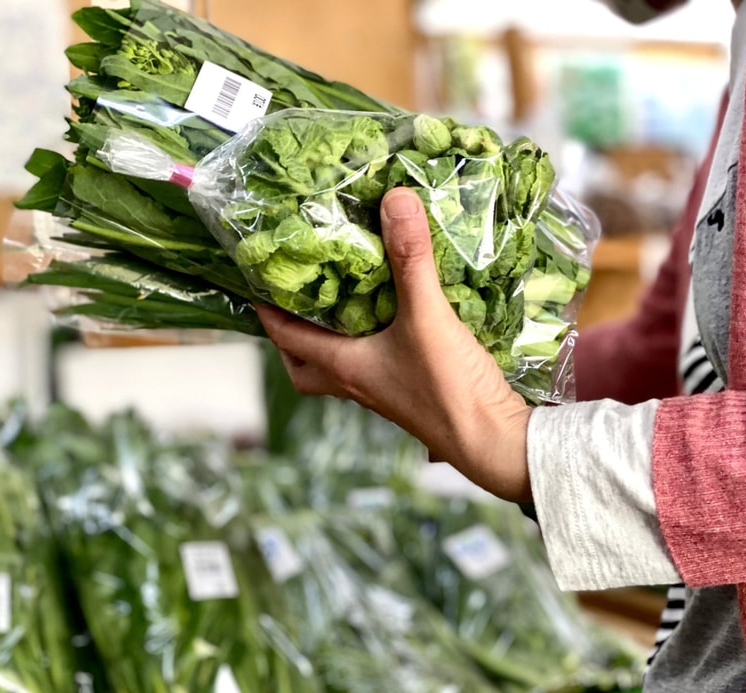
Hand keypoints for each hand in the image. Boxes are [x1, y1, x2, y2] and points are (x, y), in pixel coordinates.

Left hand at [257, 188, 532, 502]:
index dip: (265, 308)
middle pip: (303, 365)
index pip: (285, 336)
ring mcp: (382, 391)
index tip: (253, 278)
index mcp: (343, 366)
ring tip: (340, 304)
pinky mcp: (409, 392)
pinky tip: (392, 319)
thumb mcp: (427, 316)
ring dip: (329, 340)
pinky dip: (369, 343)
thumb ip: (411, 259)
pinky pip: (373, 366)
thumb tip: (396, 200)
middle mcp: (355, 383)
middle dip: (290, 335)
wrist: (491, 440)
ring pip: (337, 368)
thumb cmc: (448, 388)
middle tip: (293, 302)